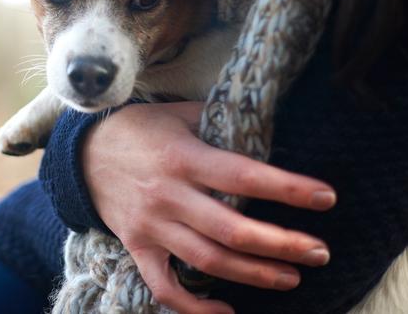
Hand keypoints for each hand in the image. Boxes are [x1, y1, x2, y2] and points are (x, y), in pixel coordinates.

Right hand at [83, 102, 335, 313]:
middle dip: (281, 244)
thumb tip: (271, 125)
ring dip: (255, 274)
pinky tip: (227, 313)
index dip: (287, 189)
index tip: (326, 197)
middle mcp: (167, 195)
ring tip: (292, 277)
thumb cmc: (139, 129)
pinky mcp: (137, 247)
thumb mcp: (178, 114)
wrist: (81, 152)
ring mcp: (151, 226)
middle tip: (319, 251)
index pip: (242, 176)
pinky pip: (165, 287)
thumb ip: (219, 120)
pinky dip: (195, 307)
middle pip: (232, 229)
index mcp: (182, 158)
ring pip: (208, 260)